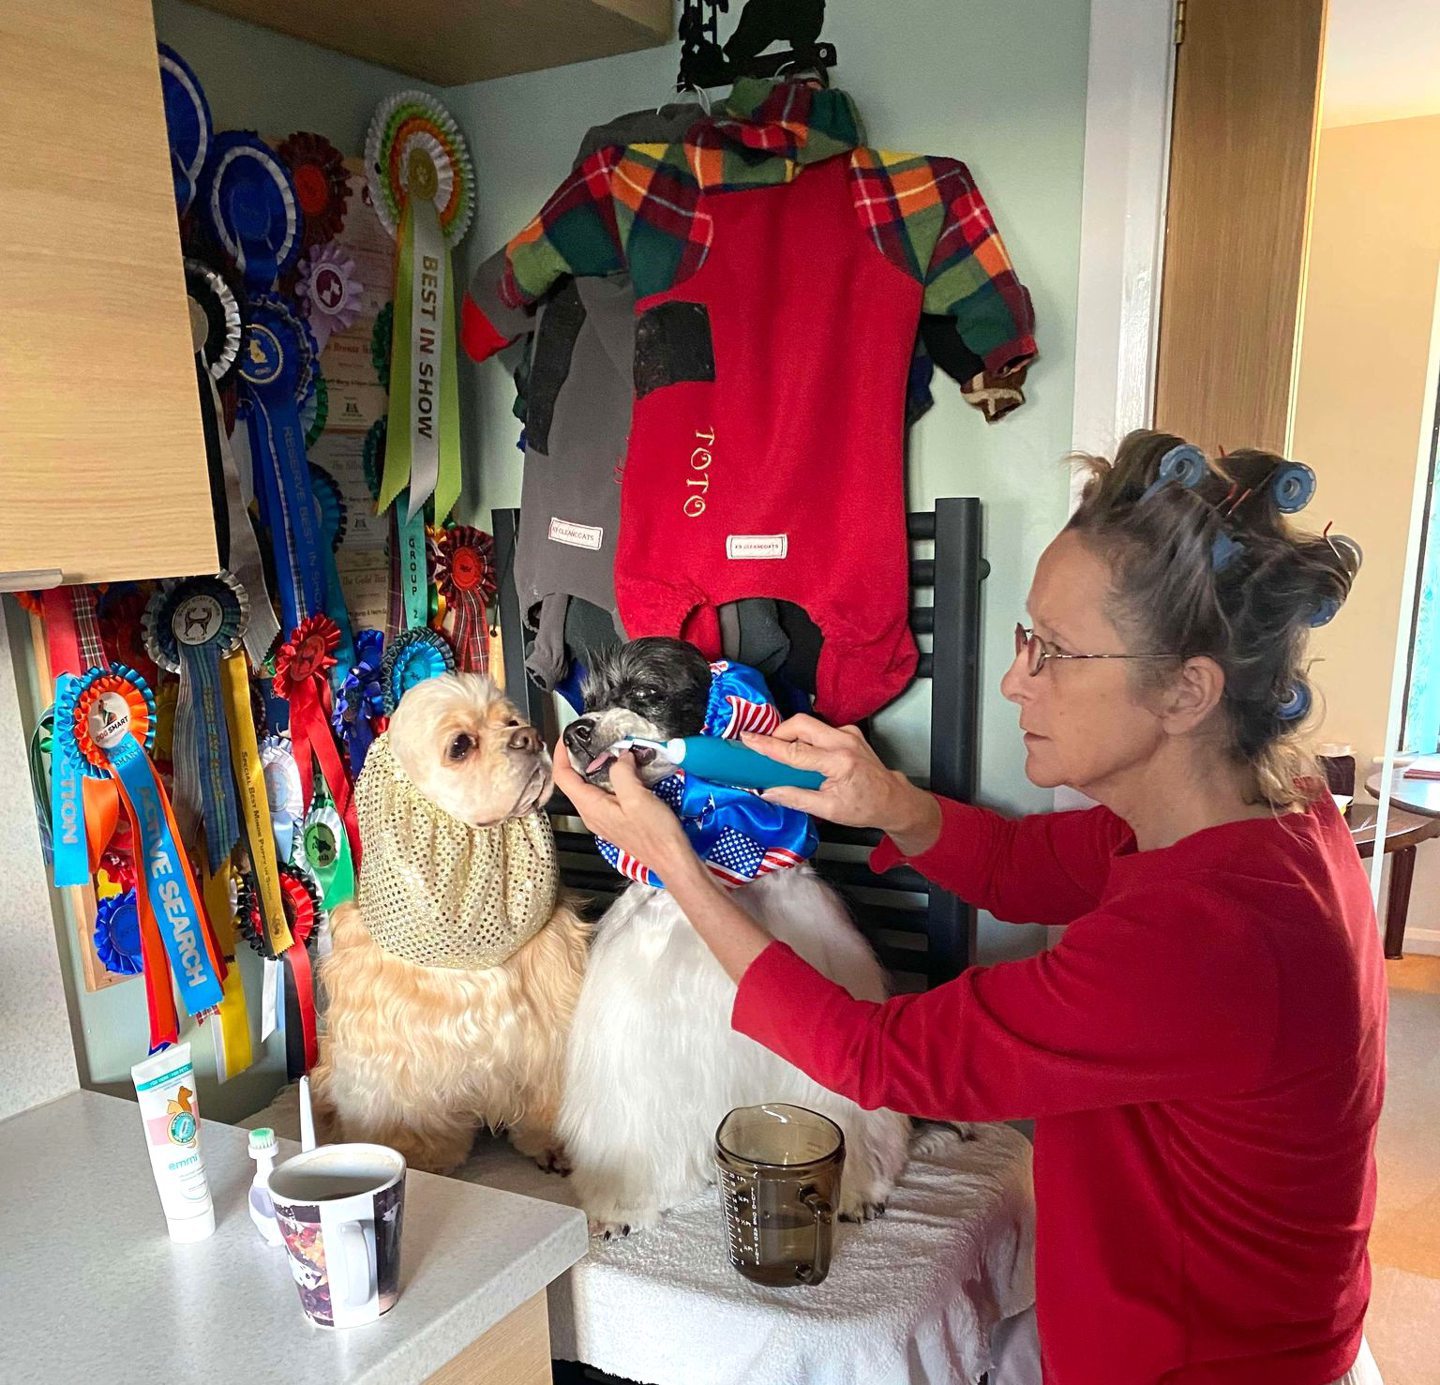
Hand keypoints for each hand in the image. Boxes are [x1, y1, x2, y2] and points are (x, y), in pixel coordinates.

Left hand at [553, 741, 699, 882]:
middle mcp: (592, 814)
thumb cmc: (655, 834)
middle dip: (581, 758)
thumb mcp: (637, 797)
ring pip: (592, 787)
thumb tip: (620, 757)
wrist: (673, 859)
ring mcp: (604, 818)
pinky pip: (607, 794)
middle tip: (594, 740)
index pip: (563, 777)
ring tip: (613, 752)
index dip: (561, 754)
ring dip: (599, 768)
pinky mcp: (617, 820)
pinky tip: (628, 771)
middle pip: (575, 781)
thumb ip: (622, 772)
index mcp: (591, 807)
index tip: (567, 738)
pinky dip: (612, 778)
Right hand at [741, 715, 941, 852]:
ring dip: (792, 736)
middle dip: (778, 733)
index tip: (747, 739)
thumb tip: (768, 792)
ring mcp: (848, 733)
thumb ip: (796, 798)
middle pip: (800, 724)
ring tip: (785, 755)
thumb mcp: (828, 810)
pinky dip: (806, 739)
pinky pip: (819, 729)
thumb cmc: (864, 807)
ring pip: (809, 724)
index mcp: (838, 762)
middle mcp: (844, 741)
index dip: (767, 745)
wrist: (892, 799)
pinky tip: (805, 756)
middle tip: (766, 749)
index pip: (794, 751)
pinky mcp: (849, 732)